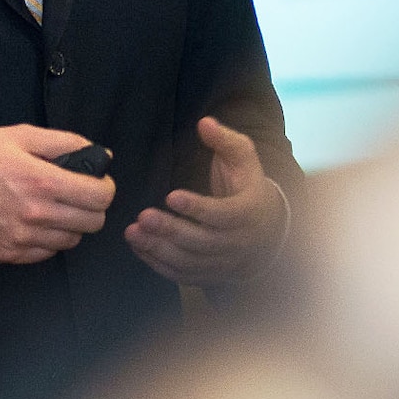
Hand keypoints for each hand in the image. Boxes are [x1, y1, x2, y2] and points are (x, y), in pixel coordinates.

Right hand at [0, 125, 117, 264]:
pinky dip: (48, 239)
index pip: (99, 197)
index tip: (95, 182)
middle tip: (76, 194)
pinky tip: (33, 221)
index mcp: (41, 181)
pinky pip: (47, 253)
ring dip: (70, 224)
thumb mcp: (19, 135)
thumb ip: (65, 143)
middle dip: (91, 206)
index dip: (104, 187)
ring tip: (52, 206)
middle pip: (92, 223)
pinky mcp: (8, 254)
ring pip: (72, 241)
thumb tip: (100, 154)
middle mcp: (35, 214)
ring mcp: (22, 239)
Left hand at [125, 116, 287, 284]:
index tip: (171, 195)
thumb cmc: (247, 186)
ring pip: (189, 262)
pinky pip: (182, 275)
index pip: (224, 215)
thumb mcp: (244, 158)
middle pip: (202, 242)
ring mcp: (222, 263)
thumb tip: (204, 122)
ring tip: (133, 231)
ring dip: (159, 248)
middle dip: (171, 230)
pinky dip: (158, 264)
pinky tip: (138, 246)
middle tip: (144, 216)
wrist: (266, 229)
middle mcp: (237, 243)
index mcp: (249, 212)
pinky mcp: (208, 274)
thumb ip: (225, 140)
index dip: (198, 208)